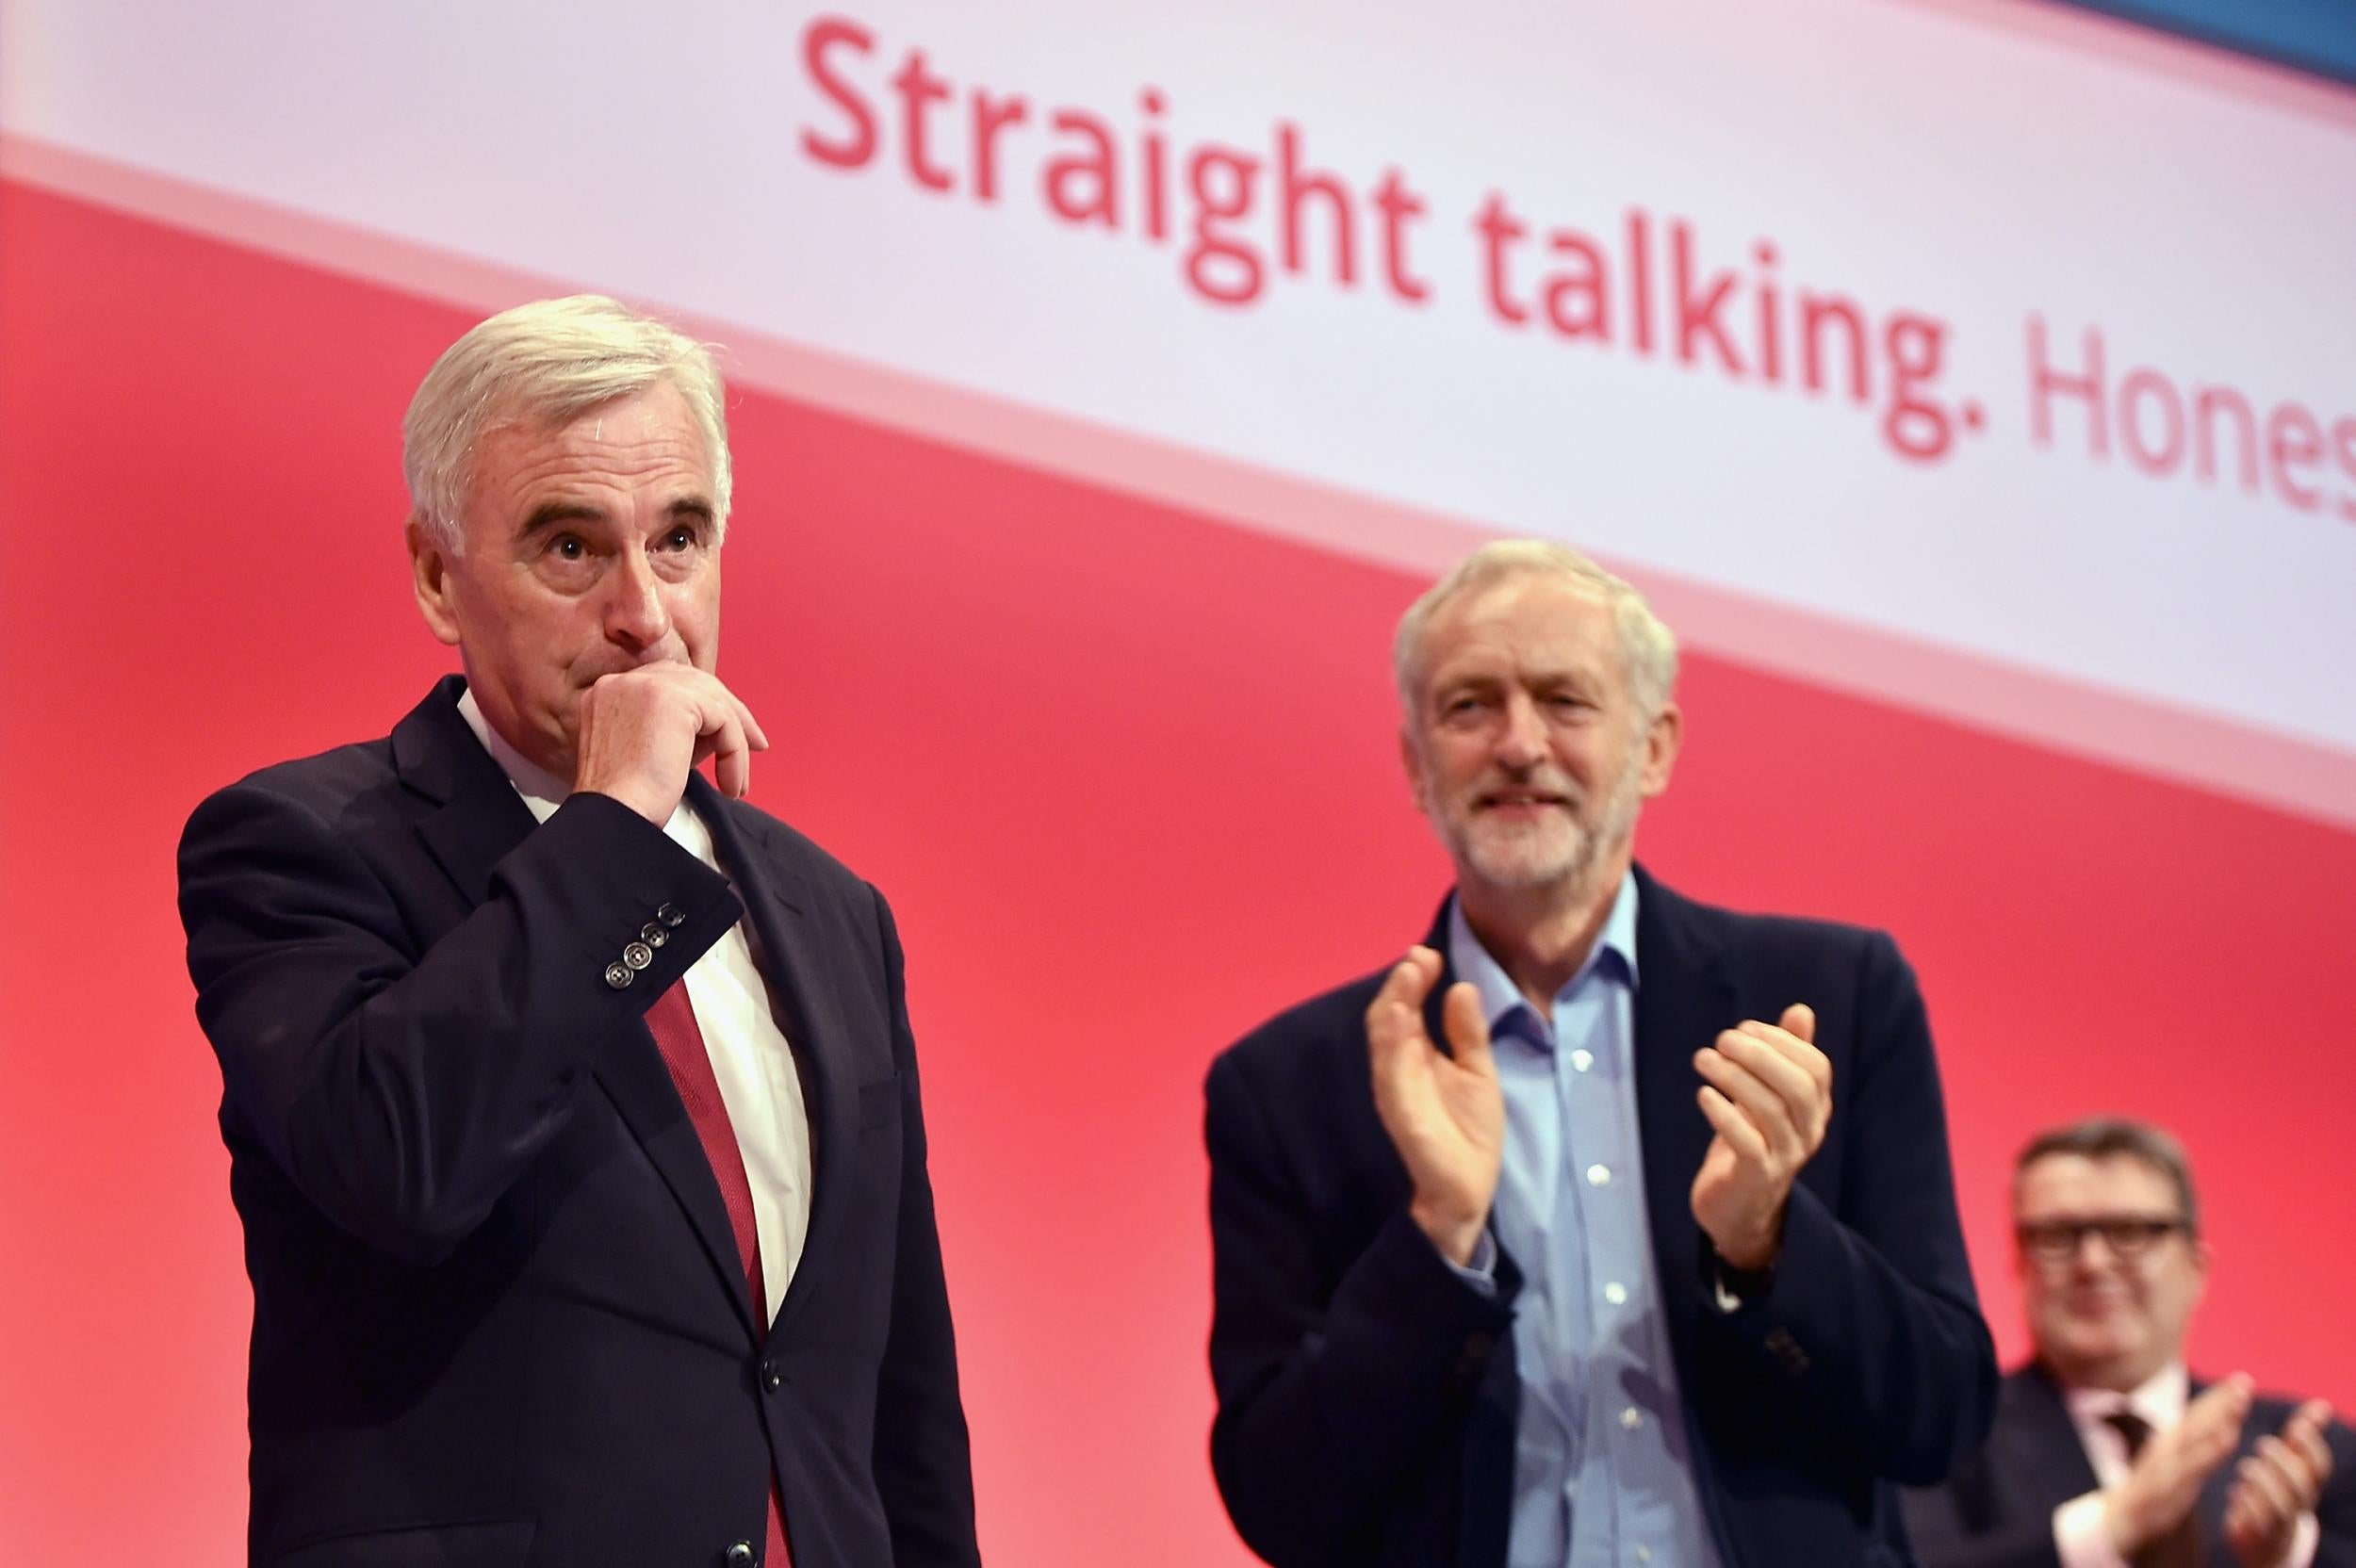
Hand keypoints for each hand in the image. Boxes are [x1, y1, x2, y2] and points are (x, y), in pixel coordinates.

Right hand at [573, 663, 769, 822]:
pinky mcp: (670, 700)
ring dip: (736, 743)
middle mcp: (624, 680)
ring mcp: (645, 685)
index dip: (708, 706)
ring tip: (738, 781)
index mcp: (612, 690)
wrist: (612, 819)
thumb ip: (680, 730)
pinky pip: (723, 719)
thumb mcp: (652, 753)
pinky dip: (735, 753)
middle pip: (697, 682)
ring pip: (714, 701)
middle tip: (756, 745)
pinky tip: (730, 785)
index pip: (672, 682)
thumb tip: (721, 725)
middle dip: (732, 714)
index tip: (732, 737)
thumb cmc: (629, 801)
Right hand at [1366, 947, 1500, 1266]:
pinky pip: (1390, 1074)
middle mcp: (1400, 1065)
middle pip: (1390, 1015)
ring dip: (1391, 1005)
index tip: (1428, 953)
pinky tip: (1399, 1019)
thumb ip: (1467, 1033)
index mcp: (1417, 1052)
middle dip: (1401, 984)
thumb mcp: (1478, 1071)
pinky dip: (1391, 1045)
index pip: (1407, 1006)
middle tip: (1417, 957)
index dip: (1414, 978)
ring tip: (1406, 975)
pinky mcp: (1401, 1112)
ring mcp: (1397, 1087)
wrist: (1470, 1189)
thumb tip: (1462, 986)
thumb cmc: (1469, 1132)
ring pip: (1383, 1039)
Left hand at [1689, 1003, 1829, 1270]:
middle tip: (1722, 1039)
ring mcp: (1785, 1158)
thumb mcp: (1769, 1094)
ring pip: (1771, 1113)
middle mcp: (1808, 1133)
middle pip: (1800, 1088)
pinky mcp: (1757, 1178)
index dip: (1782, 1042)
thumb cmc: (1752, 1139)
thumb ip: (1786, 1054)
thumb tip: (1802, 1011)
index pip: (1816, 1068)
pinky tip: (1704, 1095)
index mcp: (1815, 1109)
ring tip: (1703, 1059)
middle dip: (1761, 1056)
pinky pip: (1748, 1145)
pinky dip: (1725, 1116)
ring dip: (1734, 1079)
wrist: (1738, 1208)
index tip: (1745, 1028)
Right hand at [2103, 1375, 2251, 1556]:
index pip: (2197, 1414)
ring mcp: (2165, 1464)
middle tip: (2244, 1379)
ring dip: (2218, 1417)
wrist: (2120, 1518)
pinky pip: (2192, 1466)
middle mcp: (2166, 1446)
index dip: (2219, 1397)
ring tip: (2239, 1402)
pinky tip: (2228, 1439)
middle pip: (2198, 1418)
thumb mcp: (2174, 1467)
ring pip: (2195, 1436)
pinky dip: (2210, 1450)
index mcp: (2169, 1441)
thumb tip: (2222, 1428)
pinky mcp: (2166, 1484)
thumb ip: (2196, 1448)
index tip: (2241, 1379)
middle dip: (2222, 1399)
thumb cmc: (2152, 1492)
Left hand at [2224, 1398, 2333, 1567]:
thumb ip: (2303, 1437)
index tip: (2297, 1427)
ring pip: (2281, 1508)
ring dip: (2264, 1485)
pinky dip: (2247, 1508)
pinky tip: (2236, 1494)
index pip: (2320, 1468)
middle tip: (2262, 1444)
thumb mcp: (2292, 1464)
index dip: (2312, 1449)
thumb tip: (2322, 1405)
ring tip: (2246, 1468)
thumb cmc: (2281, 1493)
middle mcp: (2299, 1506)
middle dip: (2284, 1464)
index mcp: (2307, 1486)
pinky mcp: (2260, 1539)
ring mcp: (2281, 1524)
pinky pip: (2258, 1527)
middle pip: (2301, 1487)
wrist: (2271, 1545)